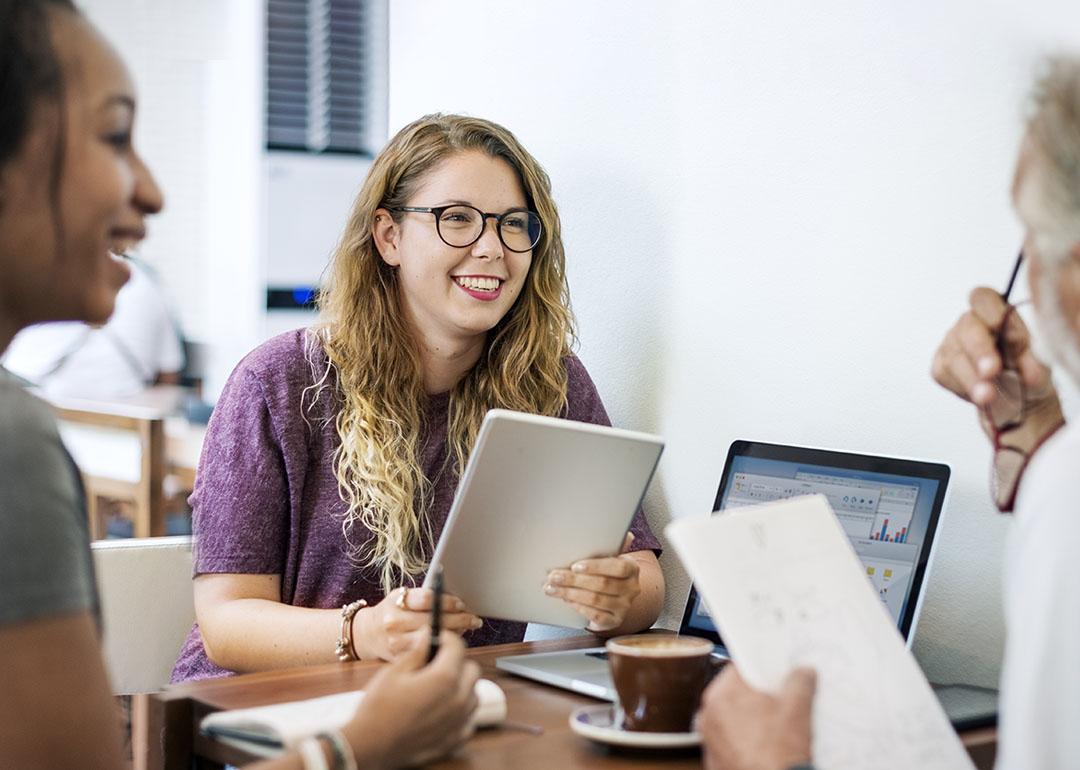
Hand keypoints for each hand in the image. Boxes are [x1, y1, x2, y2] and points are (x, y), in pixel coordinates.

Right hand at [342, 630, 480, 769]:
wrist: (369, 746)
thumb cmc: (378, 708)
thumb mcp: (394, 671)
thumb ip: (417, 651)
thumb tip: (428, 635)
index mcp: (444, 678)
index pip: (457, 647)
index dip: (445, 638)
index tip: (435, 639)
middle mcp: (458, 699)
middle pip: (471, 669)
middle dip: (456, 661)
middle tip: (435, 663)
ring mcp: (458, 721)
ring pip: (473, 694)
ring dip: (461, 686)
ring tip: (437, 687)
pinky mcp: (454, 740)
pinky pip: (468, 719)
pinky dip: (459, 712)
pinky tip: (441, 710)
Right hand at [354, 587, 481, 660]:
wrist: (367, 635)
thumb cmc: (391, 611)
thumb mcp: (401, 596)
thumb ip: (423, 597)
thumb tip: (456, 600)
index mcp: (396, 603)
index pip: (428, 599)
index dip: (448, 601)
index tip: (461, 603)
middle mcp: (395, 623)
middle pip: (435, 621)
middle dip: (459, 619)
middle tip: (473, 619)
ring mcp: (397, 644)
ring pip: (435, 640)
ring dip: (455, 635)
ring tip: (467, 630)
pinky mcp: (400, 660)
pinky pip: (429, 655)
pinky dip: (443, 649)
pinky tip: (452, 644)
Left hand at [544, 533, 640, 631]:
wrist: (614, 598)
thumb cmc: (607, 572)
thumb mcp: (610, 557)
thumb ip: (612, 545)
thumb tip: (624, 533)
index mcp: (632, 568)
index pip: (618, 567)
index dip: (596, 566)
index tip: (575, 565)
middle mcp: (632, 589)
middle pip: (602, 584)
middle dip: (574, 580)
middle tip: (553, 576)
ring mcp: (624, 607)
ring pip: (595, 600)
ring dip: (570, 593)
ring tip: (552, 588)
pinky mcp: (614, 621)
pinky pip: (595, 615)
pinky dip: (578, 607)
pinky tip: (565, 600)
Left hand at [699, 665, 814, 769]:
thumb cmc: (778, 756)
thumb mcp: (798, 711)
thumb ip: (800, 682)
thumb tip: (803, 673)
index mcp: (723, 694)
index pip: (741, 667)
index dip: (761, 667)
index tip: (776, 672)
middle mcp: (708, 713)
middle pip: (736, 692)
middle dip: (758, 695)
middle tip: (781, 701)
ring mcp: (709, 738)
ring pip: (732, 716)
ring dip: (751, 717)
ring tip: (776, 727)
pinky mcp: (714, 757)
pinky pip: (729, 738)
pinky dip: (744, 738)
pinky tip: (765, 745)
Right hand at [931, 287, 1059, 424]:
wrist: (1019, 404)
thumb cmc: (1030, 375)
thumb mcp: (1040, 365)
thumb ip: (1032, 356)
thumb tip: (1020, 352)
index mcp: (996, 312)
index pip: (984, 299)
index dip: (990, 311)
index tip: (1001, 328)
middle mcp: (971, 323)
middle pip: (967, 327)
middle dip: (979, 350)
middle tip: (991, 371)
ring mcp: (952, 344)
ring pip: (954, 354)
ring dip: (971, 377)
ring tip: (988, 396)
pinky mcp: (941, 367)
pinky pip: (944, 373)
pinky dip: (963, 387)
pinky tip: (979, 397)